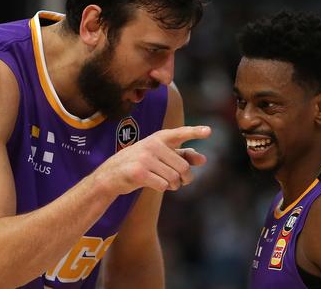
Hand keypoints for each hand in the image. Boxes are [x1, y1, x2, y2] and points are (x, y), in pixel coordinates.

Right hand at [93, 126, 210, 194]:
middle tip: (182, 181)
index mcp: (159, 137)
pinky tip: (155, 184)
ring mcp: (145, 158)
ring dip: (174, 185)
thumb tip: (203, 159)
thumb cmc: (141, 163)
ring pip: (174, 178)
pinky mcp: (139, 172)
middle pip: (183, 166)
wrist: (111, 174)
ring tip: (166, 183)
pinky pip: (163, 185)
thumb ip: (182, 155)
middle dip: (185, 178)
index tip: (209, 131)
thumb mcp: (160, 155)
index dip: (195, 132)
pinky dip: (163, 188)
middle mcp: (152, 144)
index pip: (180, 133)